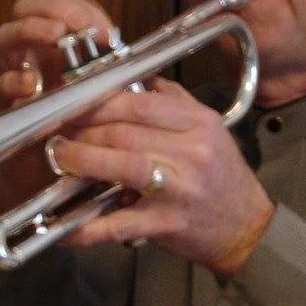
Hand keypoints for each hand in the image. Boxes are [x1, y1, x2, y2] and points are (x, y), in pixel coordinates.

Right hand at [0, 0, 117, 213]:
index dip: (79, 8)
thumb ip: (115, 75)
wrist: (49, 176)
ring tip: (53, 36)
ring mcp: (14, 76)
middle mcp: (35, 54)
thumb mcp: (104, 101)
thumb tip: (136, 54)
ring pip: (5, 39)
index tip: (103, 27)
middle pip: (26, 10)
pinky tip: (30, 84)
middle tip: (71, 22)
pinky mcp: (2, 106)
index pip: (63, 6)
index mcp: (62, 47)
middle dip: (48, 9)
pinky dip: (12, 81)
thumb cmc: (81, 133)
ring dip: (28, 30)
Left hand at [46, 77, 273, 275]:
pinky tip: (66, 228)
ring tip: (60, 158)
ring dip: (83, 161)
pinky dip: (90, 227)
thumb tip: (138, 78)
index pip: (140, 103)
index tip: (73, 102)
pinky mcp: (167, 224)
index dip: (99, 102)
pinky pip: (121, 223)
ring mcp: (179, 189)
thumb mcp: (210, 128)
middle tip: (58, 131)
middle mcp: (191, 152)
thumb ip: (175, 101)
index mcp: (199, 124)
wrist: (247, 226)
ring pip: (122, 167)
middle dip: (84, 130)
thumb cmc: (222, 175)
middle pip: (125, 133)